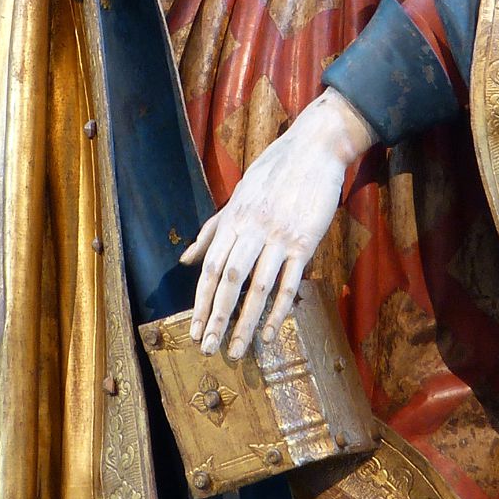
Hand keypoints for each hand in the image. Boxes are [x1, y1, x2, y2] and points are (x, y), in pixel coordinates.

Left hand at [179, 89, 376, 359]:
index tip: (193, 329)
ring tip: (236, 350)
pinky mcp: (305, 241)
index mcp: (232, 220)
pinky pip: (289, 281)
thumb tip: (184, 259)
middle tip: (207, 349)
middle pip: (227, 280)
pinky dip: (278, 309)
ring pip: (256, 286)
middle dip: (215, 318)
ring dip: (244, 321)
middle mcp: (250, 229)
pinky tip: (270, 332)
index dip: (200, 301)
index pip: (210, 268)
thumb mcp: (238, 197)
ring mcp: (278, 236)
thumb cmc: (275, 172)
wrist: (314, 148)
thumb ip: (212, 230)